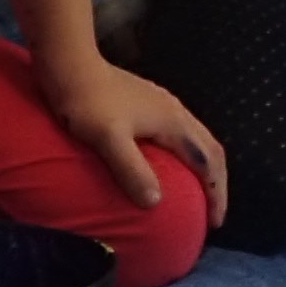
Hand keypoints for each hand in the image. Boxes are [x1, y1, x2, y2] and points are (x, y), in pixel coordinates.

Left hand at [44, 54, 228, 218]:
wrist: (69, 64)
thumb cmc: (86, 102)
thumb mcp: (108, 139)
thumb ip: (132, 169)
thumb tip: (155, 203)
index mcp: (172, 122)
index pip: (208, 162)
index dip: (216, 193)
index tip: (214, 222)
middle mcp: (175, 111)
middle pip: (210, 149)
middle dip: (216, 182)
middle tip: (213, 213)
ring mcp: (162, 104)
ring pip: (196, 139)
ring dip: (203, 167)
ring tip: (197, 192)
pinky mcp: (147, 102)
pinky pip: (180, 134)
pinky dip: (186, 155)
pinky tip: (168, 165)